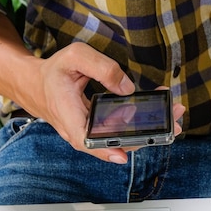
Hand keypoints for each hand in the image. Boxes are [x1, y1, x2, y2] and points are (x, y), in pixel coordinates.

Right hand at [24, 43, 184, 163]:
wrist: (36, 85)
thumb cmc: (54, 72)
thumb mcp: (75, 57)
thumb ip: (102, 68)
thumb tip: (127, 88)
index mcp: (68, 115)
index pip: (86, 140)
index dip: (105, 149)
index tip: (122, 153)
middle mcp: (79, 131)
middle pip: (113, 143)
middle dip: (145, 137)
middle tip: (173, 125)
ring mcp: (89, 134)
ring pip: (120, 140)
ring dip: (148, 132)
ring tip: (174, 118)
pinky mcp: (98, 131)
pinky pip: (119, 132)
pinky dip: (140, 125)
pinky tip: (158, 113)